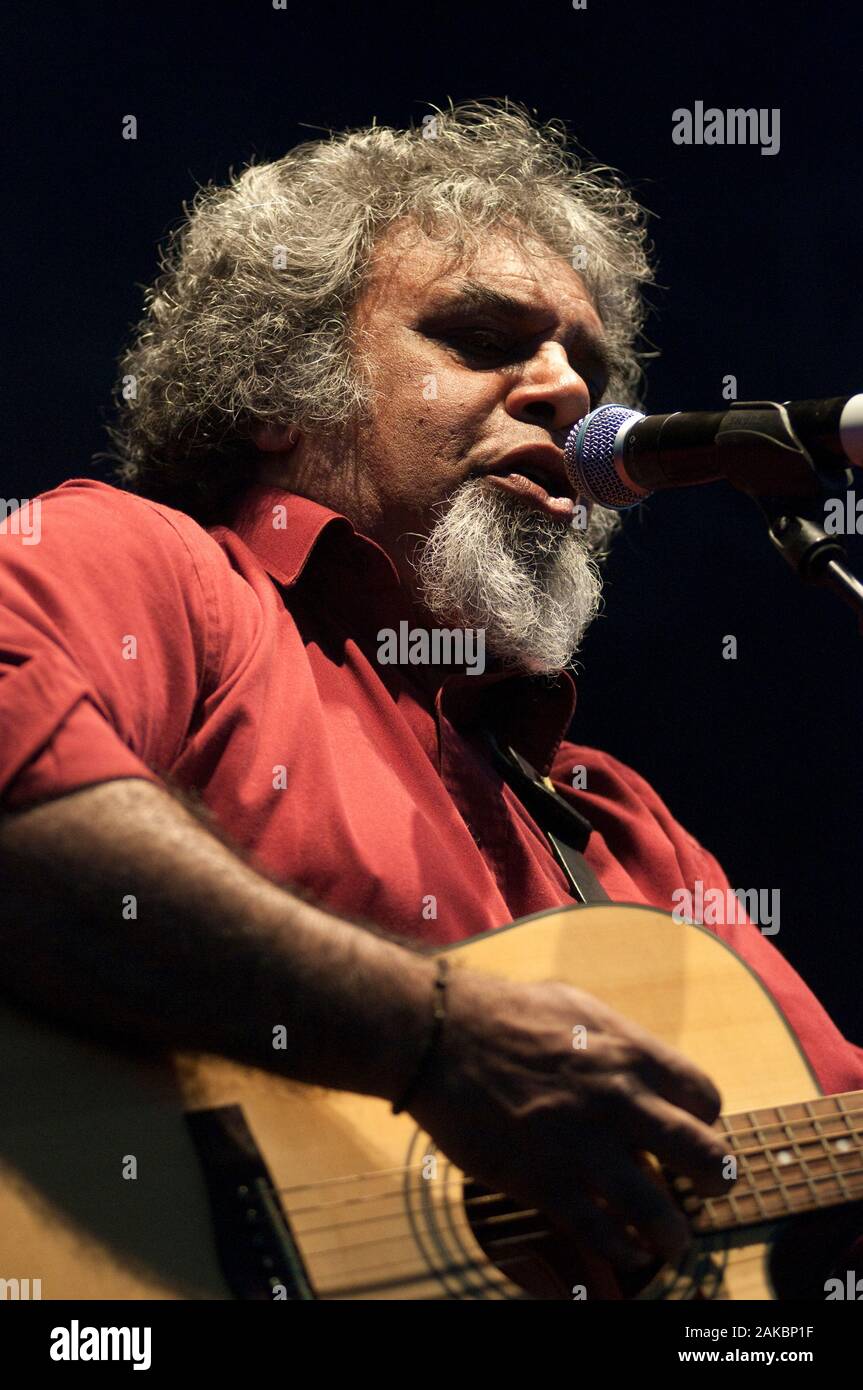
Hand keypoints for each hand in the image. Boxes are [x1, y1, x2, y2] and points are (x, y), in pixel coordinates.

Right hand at [407, 967, 727, 1278]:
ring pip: (661, 1213)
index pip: (706, 1099)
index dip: (705, 1122)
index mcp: (632, 1054)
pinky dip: (622, 1250)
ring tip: (671, 1240)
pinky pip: (602, 1235)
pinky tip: (625, 1249)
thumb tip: (643, 1065)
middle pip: (707, 1158)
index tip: (690, 1132)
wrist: (441, 1034)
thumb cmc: (506, 1013)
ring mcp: (585, 1147)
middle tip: (707, 1191)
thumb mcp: (579, 1008)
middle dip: (716, 1181)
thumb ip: (619, 1041)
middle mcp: (621, 1102)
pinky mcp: (545, 1182)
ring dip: (674, 1234)